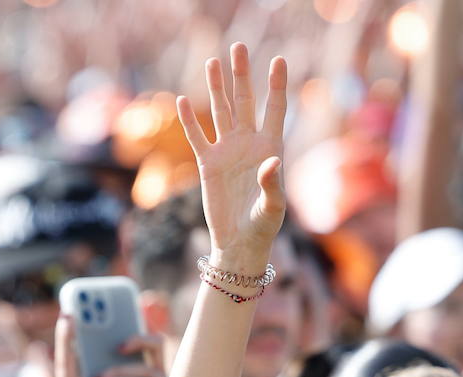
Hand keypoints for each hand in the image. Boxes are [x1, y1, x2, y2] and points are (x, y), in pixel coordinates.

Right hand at [177, 44, 286, 268]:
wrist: (239, 243)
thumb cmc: (263, 227)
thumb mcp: (273, 207)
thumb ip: (273, 183)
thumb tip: (271, 161)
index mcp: (270, 148)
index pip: (275, 109)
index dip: (276, 85)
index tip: (278, 60)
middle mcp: (248, 144)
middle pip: (244, 101)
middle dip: (242, 75)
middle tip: (238, 47)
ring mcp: (226, 152)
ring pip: (220, 112)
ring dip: (216, 87)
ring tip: (213, 61)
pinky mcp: (208, 164)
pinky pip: (197, 137)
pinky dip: (190, 120)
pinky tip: (184, 99)